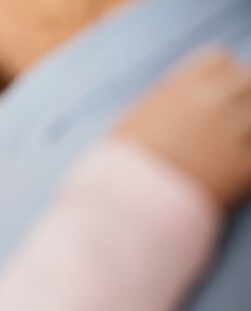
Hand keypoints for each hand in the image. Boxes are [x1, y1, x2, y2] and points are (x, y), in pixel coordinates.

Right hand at [115, 49, 250, 208]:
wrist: (127, 202)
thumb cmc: (120, 165)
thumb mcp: (133, 119)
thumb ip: (164, 101)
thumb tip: (178, 99)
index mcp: (182, 88)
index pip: (220, 60)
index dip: (220, 77)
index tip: (216, 95)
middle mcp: (212, 103)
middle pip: (248, 81)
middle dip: (241, 97)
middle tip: (229, 121)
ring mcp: (234, 132)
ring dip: (247, 128)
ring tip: (229, 147)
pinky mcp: (246, 166)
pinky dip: (247, 160)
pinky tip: (234, 171)